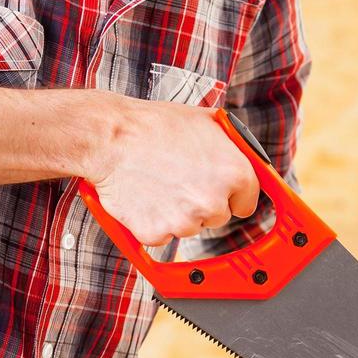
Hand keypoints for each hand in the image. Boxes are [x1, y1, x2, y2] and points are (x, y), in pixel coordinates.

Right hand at [86, 101, 258, 245]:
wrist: (111, 137)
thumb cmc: (155, 125)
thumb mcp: (208, 122)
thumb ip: (232, 147)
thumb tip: (246, 156)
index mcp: (236, 174)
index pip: (246, 203)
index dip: (230, 195)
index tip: (217, 190)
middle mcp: (215, 202)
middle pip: (217, 217)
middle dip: (202, 203)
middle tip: (178, 179)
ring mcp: (186, 222)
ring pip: (189, 227)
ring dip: (176, 213)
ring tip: (158, 182)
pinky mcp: (157, 234)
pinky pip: (161, 235)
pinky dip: (151, 222)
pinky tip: (143, 196)